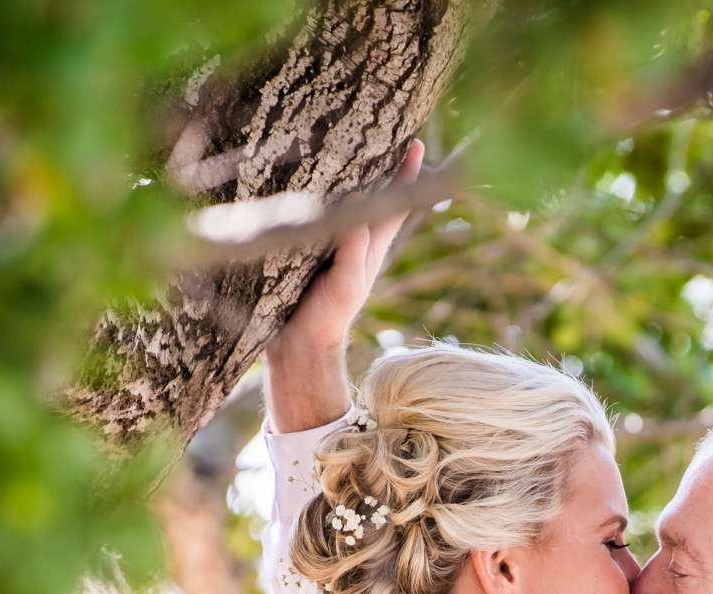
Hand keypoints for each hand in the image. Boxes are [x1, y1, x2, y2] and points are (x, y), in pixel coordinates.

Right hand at [271, 138, 423, 358]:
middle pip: (370, 194)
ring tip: (341, 139)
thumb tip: (356, 197)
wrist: (296, 346)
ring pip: (340, 201)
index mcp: (369, 244)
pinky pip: (313, 214)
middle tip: (378, 127)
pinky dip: (314, 194)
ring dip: (344, 173)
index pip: (394, 203)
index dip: (406, 175)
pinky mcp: (302, 247)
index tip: (416, 143)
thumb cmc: (327, 316)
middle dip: (376, 163)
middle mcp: (351, 238)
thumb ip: (355, 245)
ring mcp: (327, 243)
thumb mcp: (348, 282)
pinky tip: (303, 174)